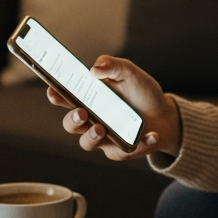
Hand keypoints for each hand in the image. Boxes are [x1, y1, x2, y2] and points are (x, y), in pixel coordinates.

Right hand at [46, 56, 181, 161]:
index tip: (53, 91)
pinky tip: (151, 135)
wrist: (164, 114)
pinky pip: (123, 152)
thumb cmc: (141, 92)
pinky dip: (139, 144)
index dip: (56, 95)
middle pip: (70, 124)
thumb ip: (112, 66)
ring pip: (87, 143)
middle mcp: (91, 119)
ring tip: (102, 129)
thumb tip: (94, 68)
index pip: (65, 98)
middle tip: (82, 113)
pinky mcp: (120, 150)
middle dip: (72, 120)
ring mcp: (104, 137)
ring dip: (91, 137)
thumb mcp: (129, 73)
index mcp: (89, 98)